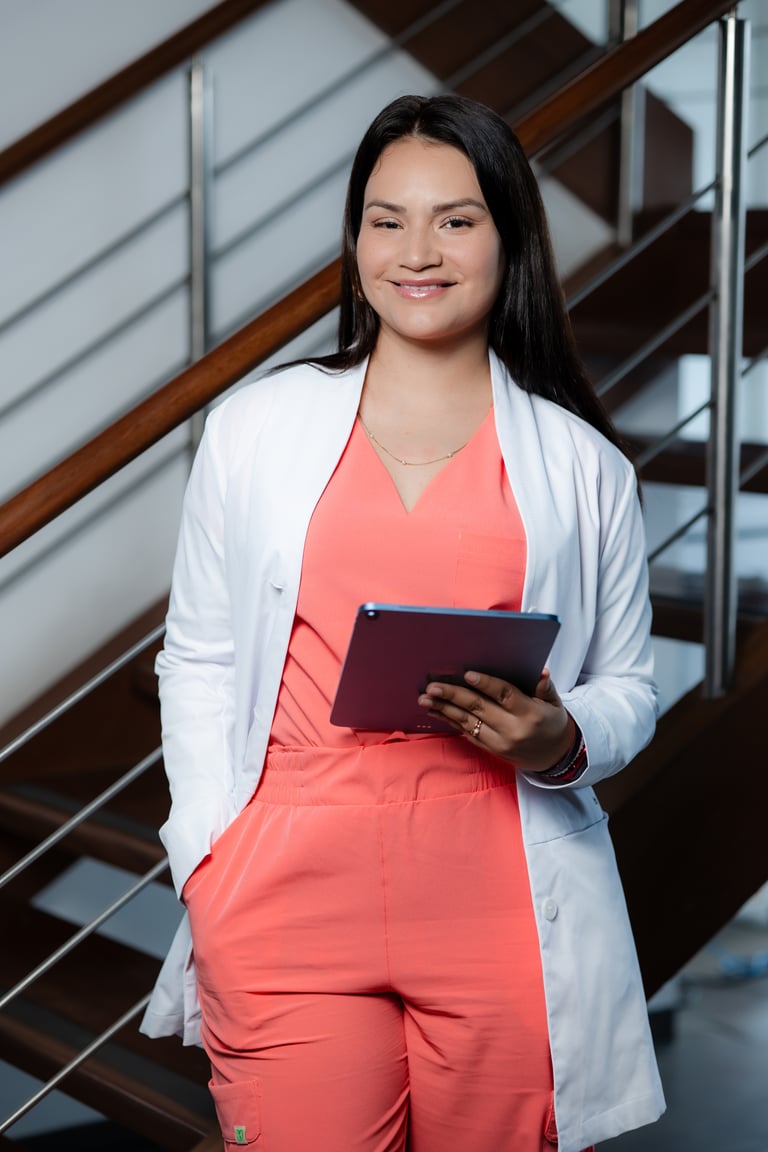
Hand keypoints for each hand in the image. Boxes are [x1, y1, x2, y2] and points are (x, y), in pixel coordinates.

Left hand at [417, 668, 572, 774]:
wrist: (554, 757)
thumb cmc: (551, 722)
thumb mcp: (555, 704)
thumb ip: (545, 687)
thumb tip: (540, 671)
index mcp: (529, 714)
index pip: (505, 695)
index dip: (486, 684)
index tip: (466, 674)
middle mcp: (512, 730)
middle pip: (479, 708)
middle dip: (453, 695)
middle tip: (433, 686)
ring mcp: (499, 743)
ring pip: (467, 722)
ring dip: (444, 709)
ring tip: (425, 699)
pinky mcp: (491, 750)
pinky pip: (467, 733)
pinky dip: (450, 721)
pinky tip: (436, 711)